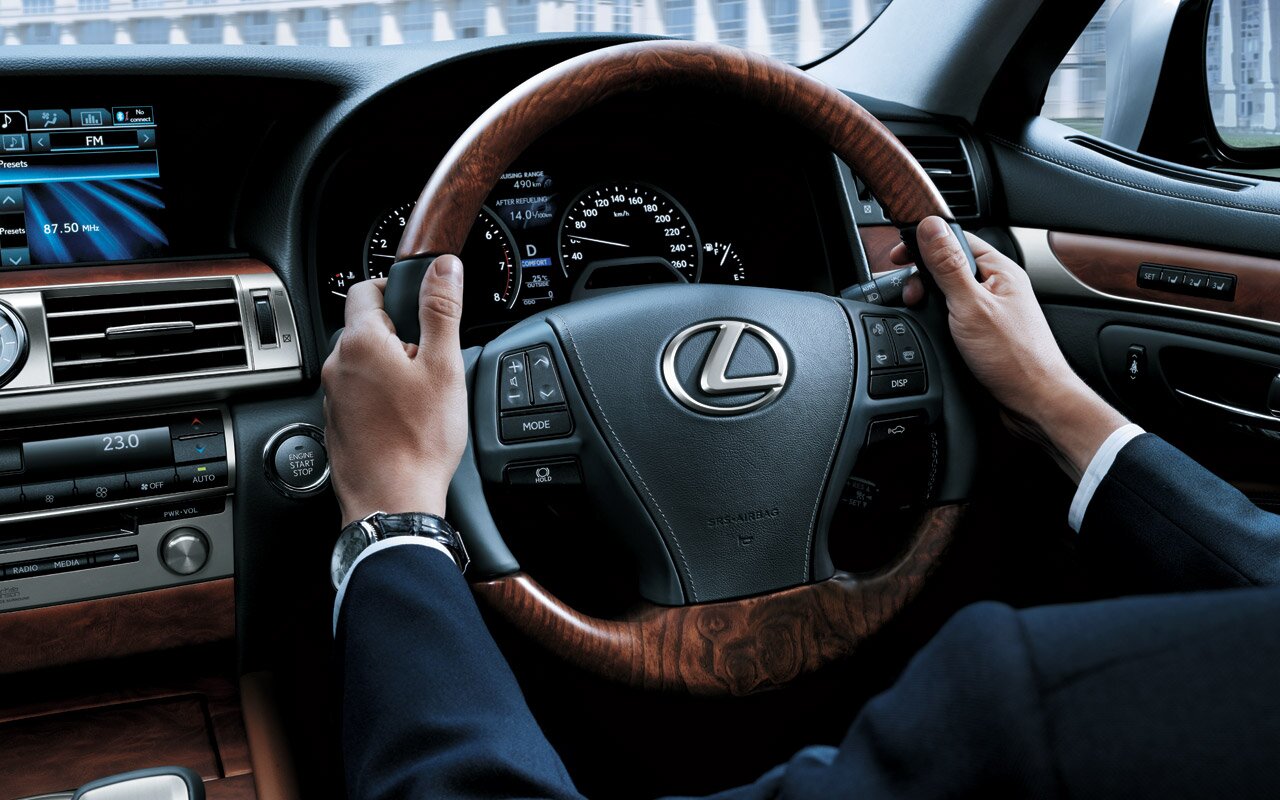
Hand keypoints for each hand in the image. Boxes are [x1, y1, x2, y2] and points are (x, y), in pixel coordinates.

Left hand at [322, 257, 467, 524]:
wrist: (394, 501)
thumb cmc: (419, 440)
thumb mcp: (443, 365)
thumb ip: (441, 310)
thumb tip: (444, 267)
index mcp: (360, 342)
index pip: (365, 289)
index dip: (394, 288)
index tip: (418, 304)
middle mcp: (337, 366)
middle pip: (367, 329)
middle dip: (399, 337)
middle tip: (431, 362)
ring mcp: (333, 397)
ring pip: (364, 365)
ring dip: (390, 370)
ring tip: (421, 397)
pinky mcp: (337, 424)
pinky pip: (359, 396)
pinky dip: (381, 399)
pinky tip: (406, 420)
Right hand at [893, 217, 1127, 479]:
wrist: (1034, 404)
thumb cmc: (1015, 358)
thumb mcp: (971, 305)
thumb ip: (948, 265)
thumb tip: (930, 226)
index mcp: (1000, 270)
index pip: (955, 239)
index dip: (924, 242)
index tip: (898, 255)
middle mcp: (997, 288)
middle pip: (949, 266)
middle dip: (923, 277)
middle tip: (912, 296)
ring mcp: (990, 312)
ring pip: (949, 294)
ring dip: (930, 301)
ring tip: (921, 313)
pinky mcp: (983, 335)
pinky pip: (954, 317)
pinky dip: (938, 321)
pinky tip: (933, 331)